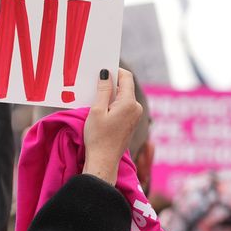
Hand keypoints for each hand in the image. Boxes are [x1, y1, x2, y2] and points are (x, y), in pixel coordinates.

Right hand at [83, 68, 143, 184]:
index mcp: (129, 103)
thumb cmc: (98, 137)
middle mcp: (136, 108)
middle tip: (94, 82)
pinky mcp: (131, 122)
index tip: (101, 69)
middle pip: (125, 87)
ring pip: (123, 97)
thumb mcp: (96, 110)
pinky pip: (123, 106)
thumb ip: (103, 90)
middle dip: (111, 83)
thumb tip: (106, 73)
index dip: (115, 71)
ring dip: (110, 94)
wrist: (104, 161)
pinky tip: (100, 109)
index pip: (126, 77)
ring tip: (94, 97)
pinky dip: (113, 104)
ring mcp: (135, 116)